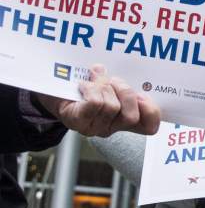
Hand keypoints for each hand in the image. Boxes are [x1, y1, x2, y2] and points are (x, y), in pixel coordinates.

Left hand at [36, 64, 161, 137]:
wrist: (49, 89)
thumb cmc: (82, 85)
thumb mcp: (109, 83)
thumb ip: (123, 86)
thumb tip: (134, 84)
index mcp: (123, 120)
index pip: (149, 127)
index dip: (151, 112)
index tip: (142, 95)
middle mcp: (110, 128)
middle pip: (131, 115)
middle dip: (124, 91)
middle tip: (113, 80)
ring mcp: (92, 128)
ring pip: (112, 107)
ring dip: (104, 86)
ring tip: (94, 78)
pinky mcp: (77, 121)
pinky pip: (95, 104)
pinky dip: (92, 88)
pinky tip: (84, 84)